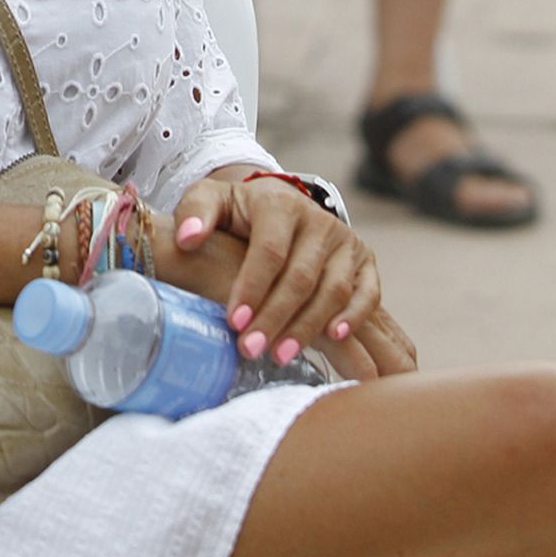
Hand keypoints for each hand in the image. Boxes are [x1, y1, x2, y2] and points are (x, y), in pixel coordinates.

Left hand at [171, 174, 412, 376]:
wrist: (278, 206)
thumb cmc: (239, 212)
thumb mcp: (212, 200)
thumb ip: (195, 212)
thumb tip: (187, 238)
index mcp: (279, 204)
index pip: (269, 250)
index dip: (252, 287)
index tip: (234, 322)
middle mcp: (318, 220)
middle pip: (300, 277)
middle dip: (275, 317)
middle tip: (251, 349)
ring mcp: (345, 241)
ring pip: (332, 290)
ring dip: (307, 327)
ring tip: (278, 355)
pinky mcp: (365, 261)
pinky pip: (368, 293)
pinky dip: (355, 316)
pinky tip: (335, 338)